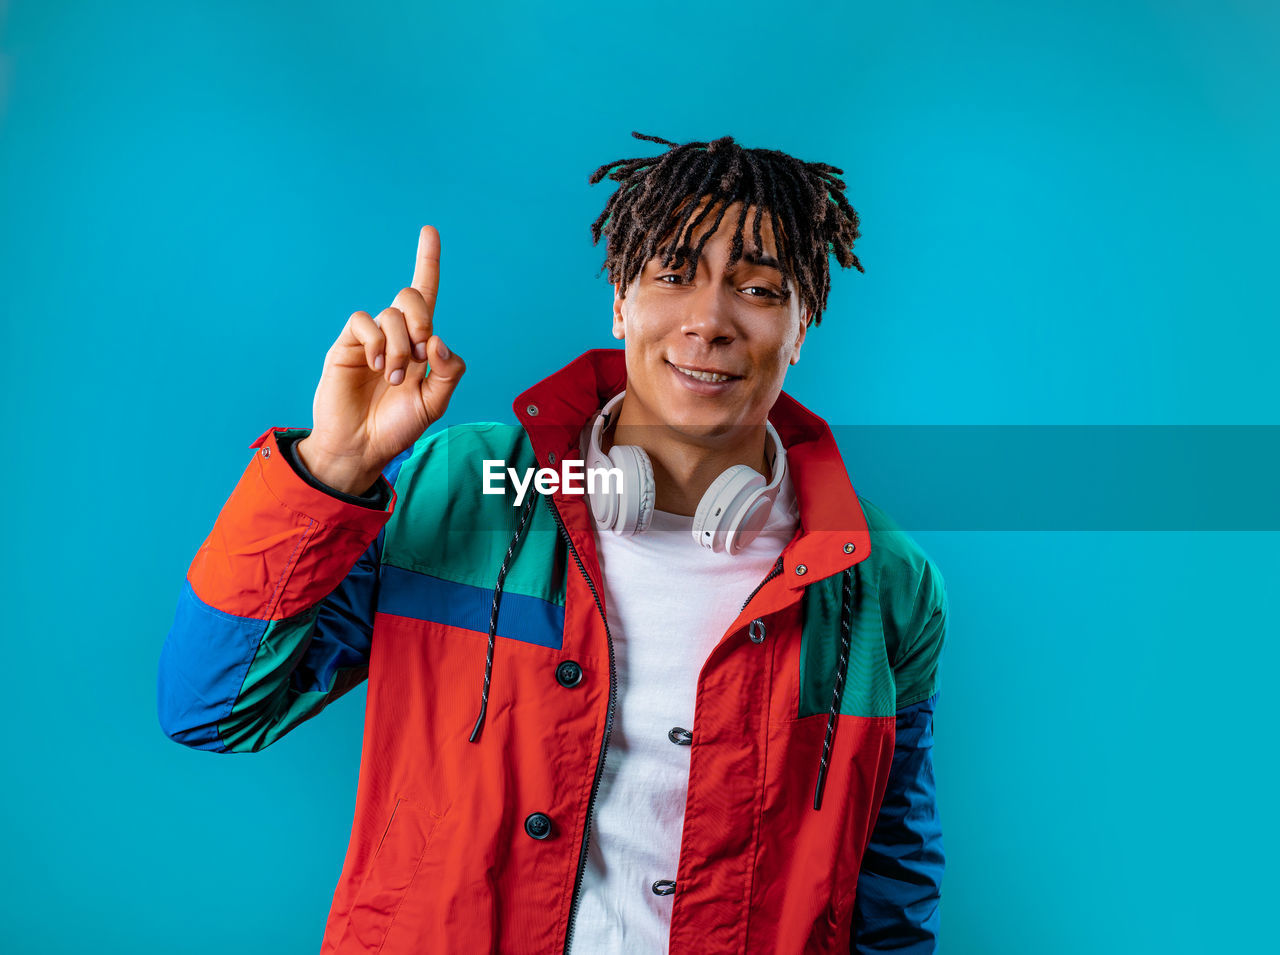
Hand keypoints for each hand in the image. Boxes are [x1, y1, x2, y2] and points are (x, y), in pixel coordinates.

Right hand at [296, 226, 466, 494]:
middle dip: (423, 320)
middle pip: (412, 297)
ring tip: (393, 378)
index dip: (427, 262)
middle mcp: (397, 335)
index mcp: (421, 343)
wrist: (362, 446)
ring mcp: (371, 339)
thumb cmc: (398, 425)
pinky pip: (363, 322)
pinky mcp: (347, 345)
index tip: (429, 230)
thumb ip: (449, 370)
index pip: (426, 295)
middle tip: (422, 353)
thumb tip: (438, 341)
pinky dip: (376, 343)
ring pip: (391, 315)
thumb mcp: (436, 401)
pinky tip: (376, 367)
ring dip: (401, 347)